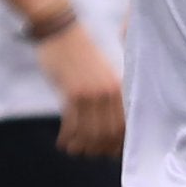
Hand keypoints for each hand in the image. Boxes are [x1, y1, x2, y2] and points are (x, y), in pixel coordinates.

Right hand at [34, 21, 124, 157]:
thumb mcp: (102, 73)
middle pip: (108, 134)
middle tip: (87, 153)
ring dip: (80, 146)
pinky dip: (67, 137)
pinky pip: (72, 124)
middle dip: (97, 149)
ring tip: (73, 150)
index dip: (117, 144)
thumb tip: (108, 128)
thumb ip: (107, 97)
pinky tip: (62, 142)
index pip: (124, 125)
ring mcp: (91, 93)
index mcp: (118, 87)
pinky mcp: (73, 93)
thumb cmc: (80, 55)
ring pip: (89, 133)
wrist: (61, 32)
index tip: (108, 153)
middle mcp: (108, 92)